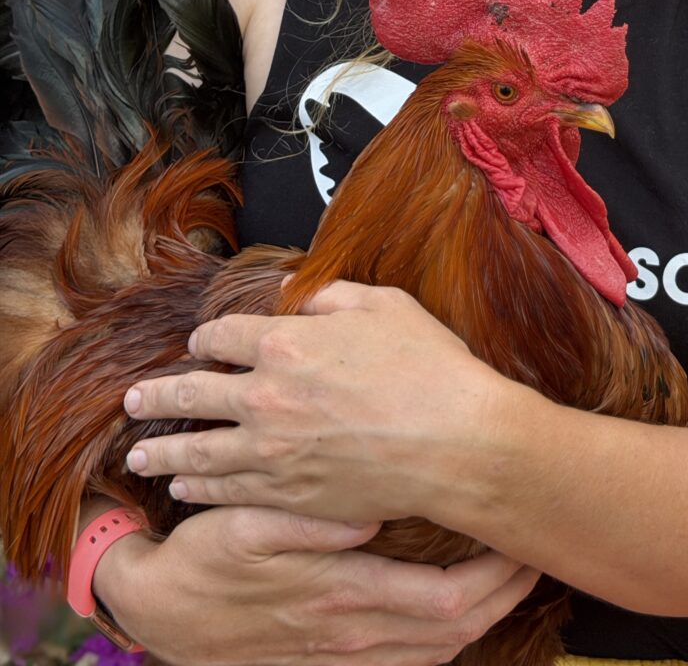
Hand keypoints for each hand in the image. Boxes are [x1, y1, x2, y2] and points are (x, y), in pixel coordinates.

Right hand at [98, 504, 540, 665]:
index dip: (497, 579)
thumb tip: (366, 513)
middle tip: (535, 551)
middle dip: (506, 595)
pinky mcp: (332, 664)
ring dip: (483, 617)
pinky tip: (459, 607)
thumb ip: (309, 520)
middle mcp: (352, 637)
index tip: (523, 541)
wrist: (160, 612)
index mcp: (342, 596)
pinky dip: (447, 638)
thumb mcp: (246, 524)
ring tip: (511, 573)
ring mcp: (343, 658)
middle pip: (457, 631)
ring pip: (439, 651)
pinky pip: (410, 662)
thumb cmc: (205, 557)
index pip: (447, 600)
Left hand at [123, 282, 509, 525]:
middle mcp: (266, 396)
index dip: (207, 339)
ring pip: (198, 449)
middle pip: (193, 392)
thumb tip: (295, 294)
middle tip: (132, 400)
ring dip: (163, 449)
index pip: (223, 336)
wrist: (455, 442)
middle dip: (157, 394)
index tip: (199, 344)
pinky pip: (226, 489)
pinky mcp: (287, 493)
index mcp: (286, 342)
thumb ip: (331, 295)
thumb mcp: (384, 305)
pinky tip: (184, 484)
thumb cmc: (429, 368)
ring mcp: (272, 450)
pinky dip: (199, 486)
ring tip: (138, 452)